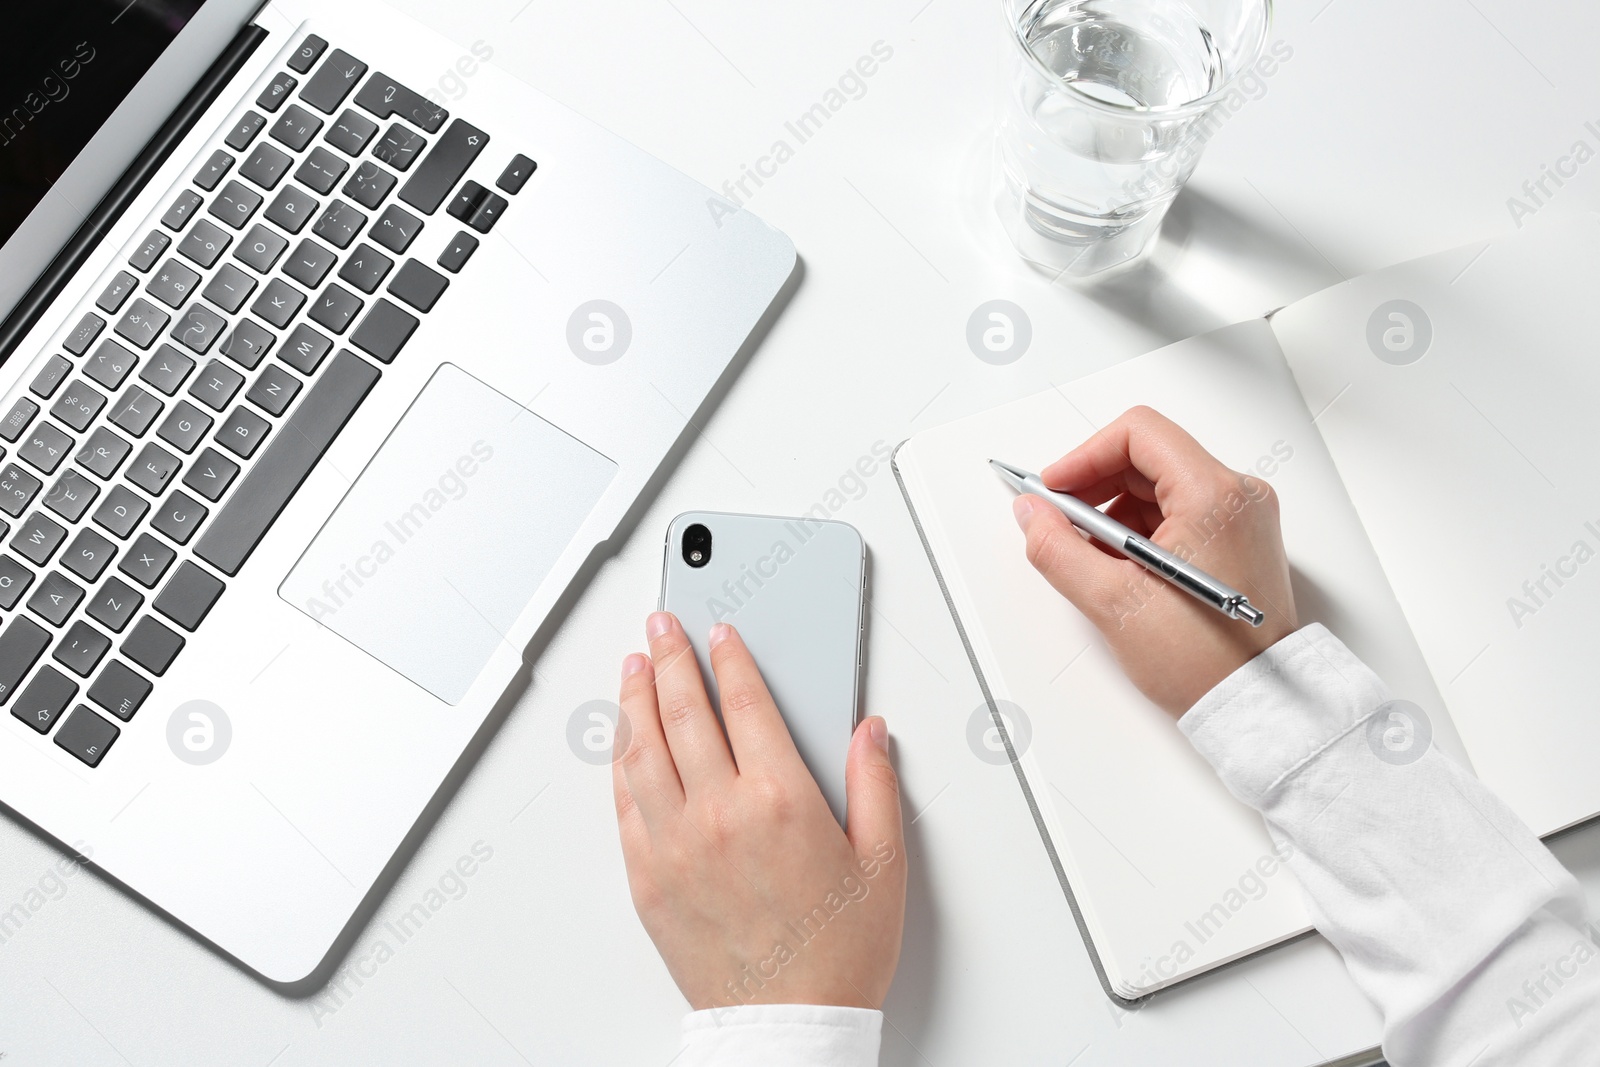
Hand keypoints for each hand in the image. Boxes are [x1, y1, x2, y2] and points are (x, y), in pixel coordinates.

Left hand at [613, 612, 904, 1011]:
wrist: (787, 1026)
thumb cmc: (836, 954)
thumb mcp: (882, 863)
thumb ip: (875, 784)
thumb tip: (868, 730)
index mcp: (780, 799)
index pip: (746, 703)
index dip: (730, 658)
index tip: (721, 633)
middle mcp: (719, 813)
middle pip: (684, 711)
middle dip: (671, 658)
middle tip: (662, 626)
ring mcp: (675, 844)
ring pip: (642, 749)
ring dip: (635, 698)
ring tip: (634, 667)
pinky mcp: (647, 877)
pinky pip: (624, 802)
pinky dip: (621, 760)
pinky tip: (624, 740)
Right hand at [1014, 406, 1298, 715]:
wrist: (1256, 703)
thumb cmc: (1207, 662)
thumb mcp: (1113, 603)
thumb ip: (1058, 549)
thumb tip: (1032, 515)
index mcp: (1215, 496)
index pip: (1138, 434)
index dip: (1084, 456)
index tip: (1054, 489)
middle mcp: (1238, 496)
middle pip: (1148, 456)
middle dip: (1095, 486)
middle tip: (1061, 523)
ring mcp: (1243, 517)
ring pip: (1159, 485)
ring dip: (1114, 511)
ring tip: (1092, 558)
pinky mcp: (1239, 538)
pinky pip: (1178, 511)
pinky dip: (1140, 529)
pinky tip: (1120, 567)